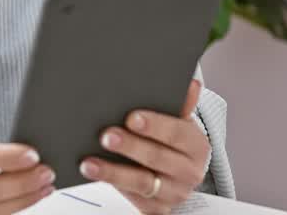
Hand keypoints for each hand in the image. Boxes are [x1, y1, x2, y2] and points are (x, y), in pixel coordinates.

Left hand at [80, 79, 210, 213]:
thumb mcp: (179, 123)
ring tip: (89, 163)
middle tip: (106, 135)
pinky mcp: (156, 209)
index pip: (177, 133)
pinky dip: (112, 186)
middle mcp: (189, 172)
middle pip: (157, 158)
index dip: (155, 125)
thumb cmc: (174, 143)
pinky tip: (94, 175)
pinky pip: (133, 199)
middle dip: (130, 147)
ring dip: (113, 172)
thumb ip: (180, 105)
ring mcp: (173, 194)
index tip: (131, 117)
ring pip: (142, 183)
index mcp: (196, 146)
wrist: (177, 177)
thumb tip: (191, 84)